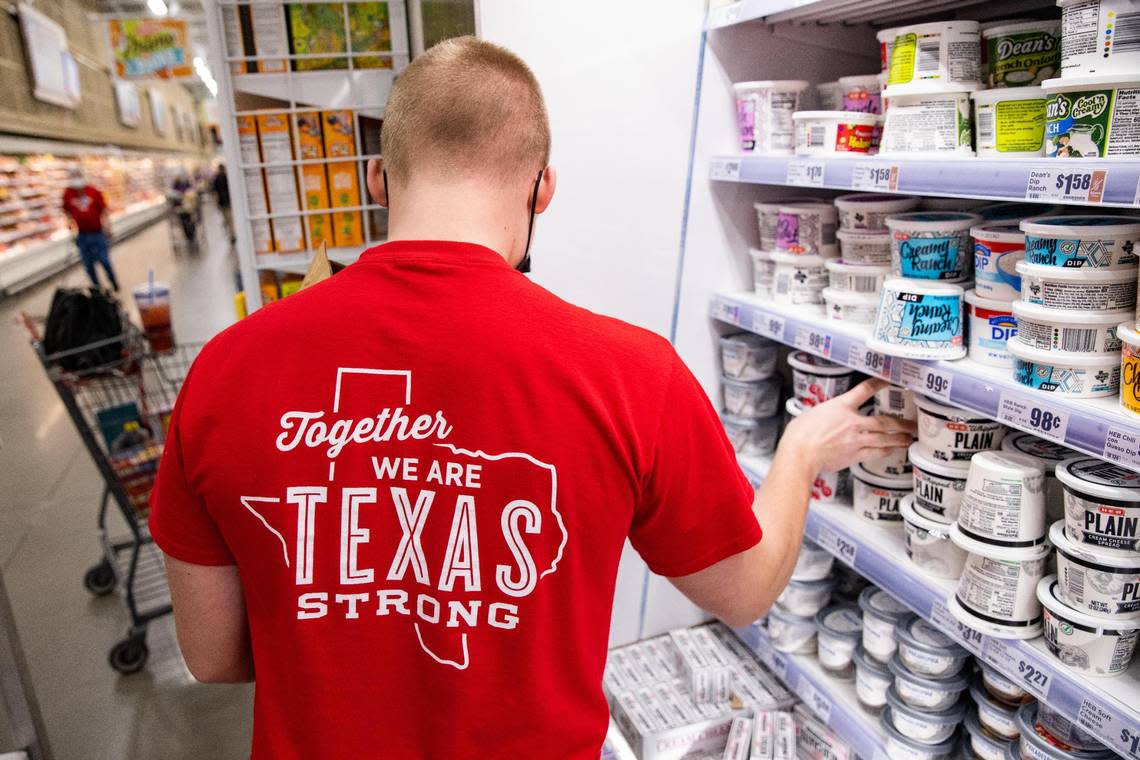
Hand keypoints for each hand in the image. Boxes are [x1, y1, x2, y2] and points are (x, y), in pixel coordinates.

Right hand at [781, 379, 914, 473]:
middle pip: (884, 421)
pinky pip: (876, 453)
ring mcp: (856, 439)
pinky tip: (893, 450)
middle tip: (912, 424)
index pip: (864, 390)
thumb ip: (824, 414)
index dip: (879, 383)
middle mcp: (852, 422)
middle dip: (901, 423)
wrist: (800, 454)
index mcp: (840, 407)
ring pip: (885, 438)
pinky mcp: (855, 455)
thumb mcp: (811, 414)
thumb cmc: (799, 435)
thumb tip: (825, 418)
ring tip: (909, 438)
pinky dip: (886, 451)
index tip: (888, 380)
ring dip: (900, 438)